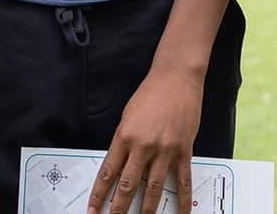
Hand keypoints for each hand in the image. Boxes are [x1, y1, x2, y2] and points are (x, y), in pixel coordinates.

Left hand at [86, 66, 202, 213]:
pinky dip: (183, 201)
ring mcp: (164, 150)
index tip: (93, 210)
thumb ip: (124, 142)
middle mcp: (143, 146)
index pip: (108, 172)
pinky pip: (183, 181)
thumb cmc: (150, 93)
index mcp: (124, 136)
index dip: (99, 194)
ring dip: (146, 209)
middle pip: (128, 185)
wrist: (176, 77)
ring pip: (153, 188)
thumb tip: (119, 167)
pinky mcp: (183, 150)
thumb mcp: (127, 116)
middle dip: (119, 208)